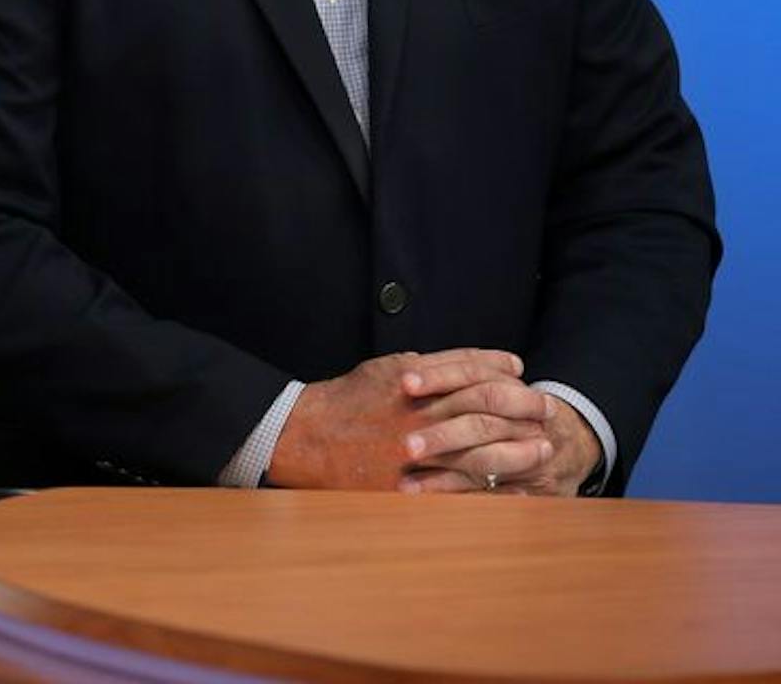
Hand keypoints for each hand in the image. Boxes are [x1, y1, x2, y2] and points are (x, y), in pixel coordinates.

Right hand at [267, 349, 553, 491]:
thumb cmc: (348, 399)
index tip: (525, 377)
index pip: (471, 371)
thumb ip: (433, 364)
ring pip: (478, 449)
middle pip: (484, 407)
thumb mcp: (386, 367)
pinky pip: (458, 488)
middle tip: (548, 412)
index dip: (503, 372)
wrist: (304, 436)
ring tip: (542, 450)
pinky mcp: (407, 484)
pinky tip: (513, 486)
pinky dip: (490, 488)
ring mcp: (413, 451)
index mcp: (413, 381)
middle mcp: (416, 413)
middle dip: (522, 408)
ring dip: (516, 449)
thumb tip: (480, 363)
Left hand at [402, 389, 601, 496]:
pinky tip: (416, 490)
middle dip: (442, 434)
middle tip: (405, 442)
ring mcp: (529, 458)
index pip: (477, 376)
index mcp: (516, 390)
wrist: (569, 447)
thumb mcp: (502, 384)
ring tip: (403, 471)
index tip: (405, 382)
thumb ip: (465, 376)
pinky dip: (449, 491)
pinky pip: (485, 492)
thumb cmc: (521, 411)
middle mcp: (526, 423)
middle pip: (481, 424)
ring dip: (441, 467)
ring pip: (483, 460)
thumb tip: (410, 363)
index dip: (440, 376)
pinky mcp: (529, 489)